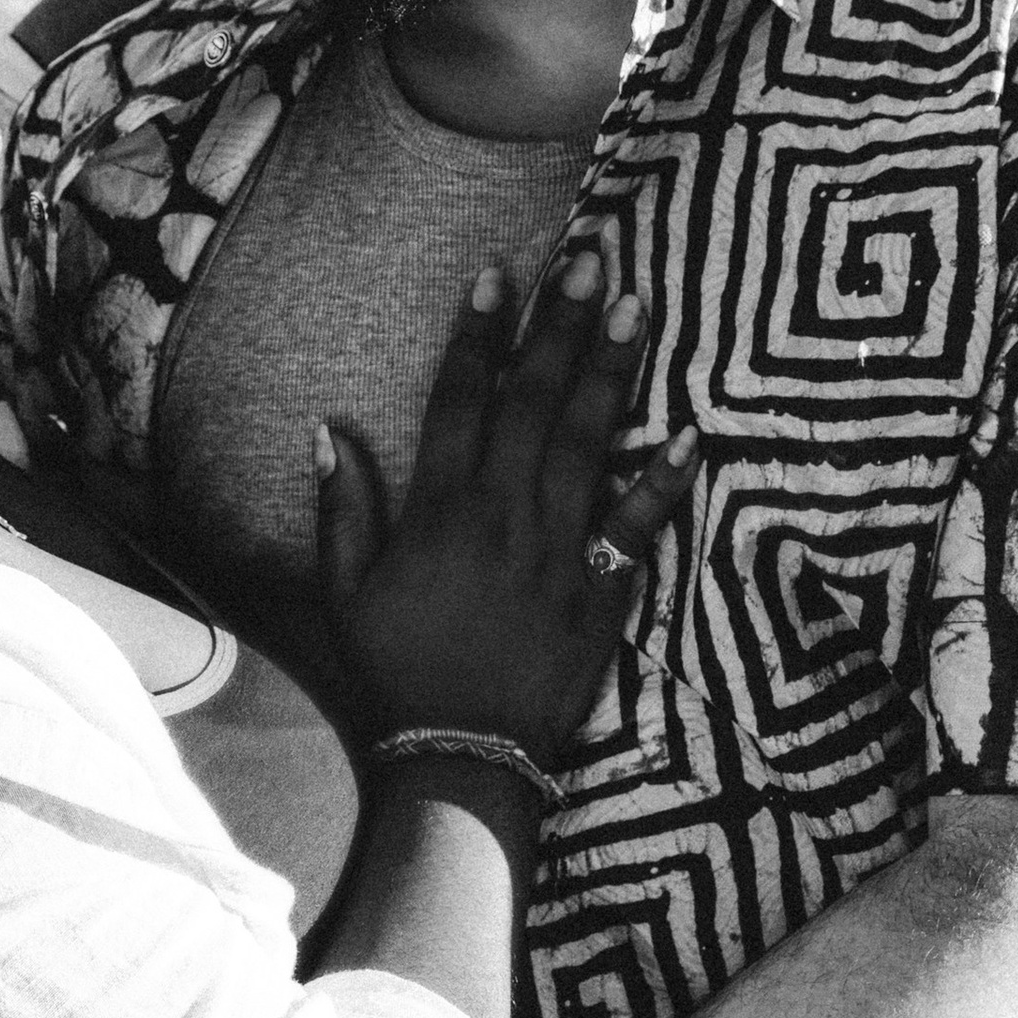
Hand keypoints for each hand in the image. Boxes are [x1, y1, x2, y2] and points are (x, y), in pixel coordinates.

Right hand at [316, 253, 697, 767]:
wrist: (459, 757)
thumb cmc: (392, 672)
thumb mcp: (342, 592)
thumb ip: (342, 509)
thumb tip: (328, 431)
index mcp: (439, 510)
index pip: (460, 399)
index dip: (479, 333)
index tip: (497, 274)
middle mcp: (503, 517)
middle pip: (535, 402)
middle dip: (559, 326)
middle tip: (588, 261)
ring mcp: (560, 552)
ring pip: (590, 443)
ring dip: (611, 372)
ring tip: (634, 308)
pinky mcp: (602, 594)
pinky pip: (639, 528)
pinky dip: (665, 481)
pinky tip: (689, 433)